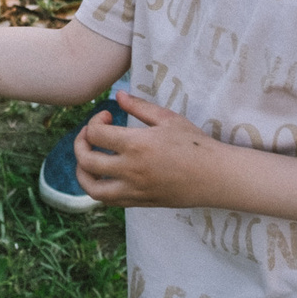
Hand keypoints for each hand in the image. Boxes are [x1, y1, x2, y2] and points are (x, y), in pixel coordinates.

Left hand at [73, 91, 228, 206]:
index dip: (94, 121)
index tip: (107, 116)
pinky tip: (104, 175)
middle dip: (80, 144)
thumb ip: (139, 106)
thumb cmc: (195, 144)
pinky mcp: (141, 202)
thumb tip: (117, 96)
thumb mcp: (168, 118)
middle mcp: (131, 170)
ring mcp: (135, 190)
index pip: (95, 134)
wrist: (216, 176)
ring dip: (82, 173)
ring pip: (92, 188)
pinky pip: (110, 201)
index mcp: (136, 145)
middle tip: (90, 135)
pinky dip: (99, 189)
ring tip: (88, 159)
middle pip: (86, 161)